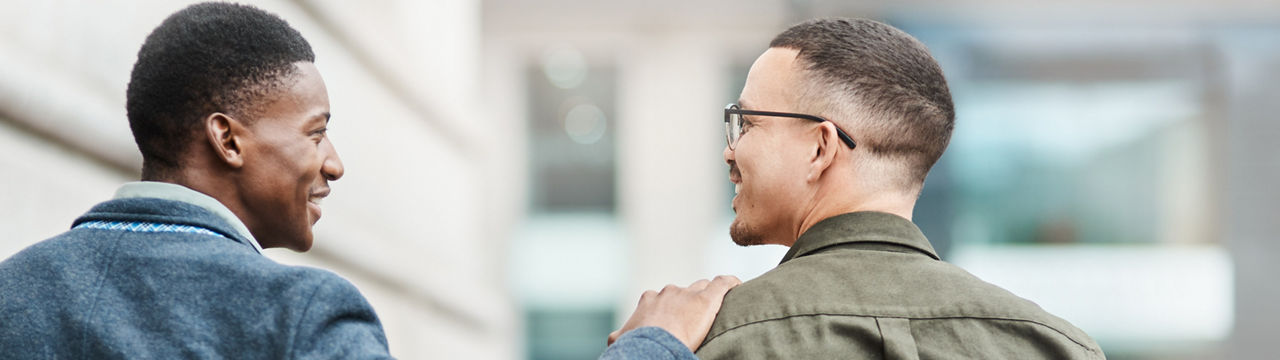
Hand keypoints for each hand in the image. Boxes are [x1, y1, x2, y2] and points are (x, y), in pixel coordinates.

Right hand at [607, 275, 741, 351]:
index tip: (676, 319)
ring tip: (719, 307)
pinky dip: (731, 284)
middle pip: (684, 291)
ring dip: (709, 295)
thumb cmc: (636, 343)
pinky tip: (738, 287)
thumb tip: (613, 340)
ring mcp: (688, 294)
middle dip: (689, 302)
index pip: (663, 298)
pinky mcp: (707, 300)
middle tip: (696, 319)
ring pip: (702, 287)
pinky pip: (723, 284)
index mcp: (649, 300)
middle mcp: (668, 292)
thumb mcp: (620, 339)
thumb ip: (620, 335)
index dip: (671, 308)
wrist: (652, 342)